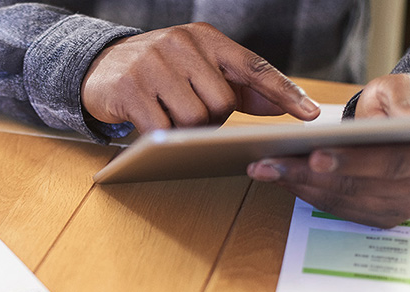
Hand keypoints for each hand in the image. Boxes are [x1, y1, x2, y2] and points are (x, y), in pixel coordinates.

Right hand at [81, 22, 319, 132]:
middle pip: (222, 102)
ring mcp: (152, 64)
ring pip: (195, 118)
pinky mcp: (130, 88)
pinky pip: (162, 128)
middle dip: (212, 119)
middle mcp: (180, 43)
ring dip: (186, 129)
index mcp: (204, 37)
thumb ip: (240, 86)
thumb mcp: (198, 69)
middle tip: (192, 115)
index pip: (252, 65)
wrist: (98, 68)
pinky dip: (162, 136)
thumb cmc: (158, 73)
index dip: (283, 91)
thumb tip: (285, 106)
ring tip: (169, 118)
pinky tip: (150, 123)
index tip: (311, 113)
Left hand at [247, 74, 409, 227]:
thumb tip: (403, 120)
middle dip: (310, 175)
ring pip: (346, 201)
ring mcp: (406, 206)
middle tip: (270, 163)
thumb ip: (401, 100)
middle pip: (361, 186)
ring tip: (264, 169)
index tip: (314, 155)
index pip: (393, 162)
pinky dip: (308, 195)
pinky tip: (281, 178)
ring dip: (301, 186)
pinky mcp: (384, 216)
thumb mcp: (404, 88)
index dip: (353, 161)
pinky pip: (340, 210)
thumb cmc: (404, 104)